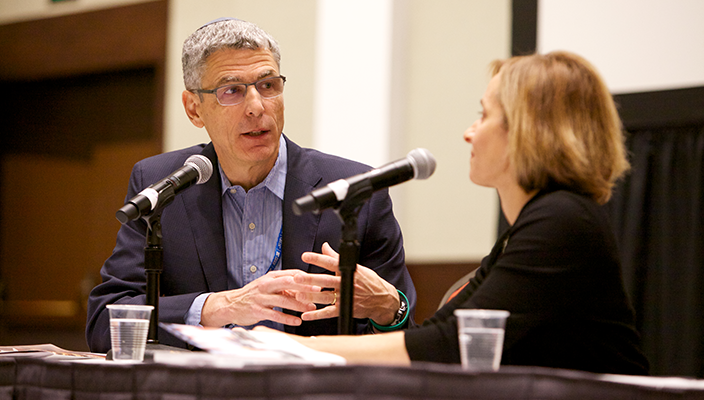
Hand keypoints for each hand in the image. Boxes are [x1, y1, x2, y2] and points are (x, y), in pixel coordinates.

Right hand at [200, 269, 319, 326]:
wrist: (231, 304)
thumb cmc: (254, 295)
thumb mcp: (269, 287)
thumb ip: (286, 288)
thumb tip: (306, 290)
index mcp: (271, 277)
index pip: (291, 274)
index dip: (305, 278)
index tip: (319, 282)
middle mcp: (266, 285)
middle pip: (288, 283)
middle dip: (304, 287)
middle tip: (317, 292)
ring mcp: (261, 298)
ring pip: (283, 300)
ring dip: (299, 305)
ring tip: (311, 309)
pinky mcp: (257, 311)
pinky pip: (275, 315)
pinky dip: (287, 318)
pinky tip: (297, 321)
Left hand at [296, 242, 399, 324]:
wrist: (383, 300)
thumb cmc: (368, 282)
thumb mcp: (355, 267)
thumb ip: (336, 257)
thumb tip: (324, 246)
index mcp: (349, 270)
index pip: (331, 262)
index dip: (318, 259)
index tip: (305, 256)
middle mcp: (346, 283)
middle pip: (326, 280)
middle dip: (310, 279)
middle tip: (297, 277)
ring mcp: (346, 297)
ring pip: (326, 297)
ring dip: (311, 297)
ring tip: (298, 296)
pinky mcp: (345, 309)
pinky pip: (329, 313)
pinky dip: (317, 314)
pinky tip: (306, 315)